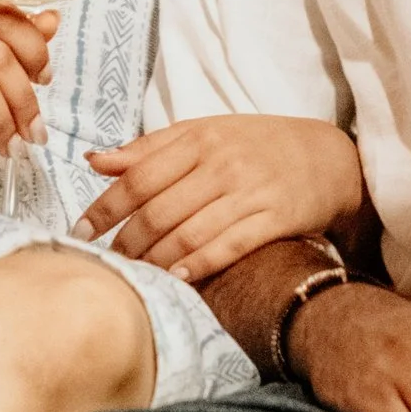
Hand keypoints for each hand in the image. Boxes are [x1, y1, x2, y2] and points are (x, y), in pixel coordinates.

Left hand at [77, 116, 364, 282]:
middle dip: (126, 242)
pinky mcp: (276, 218)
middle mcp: (222, 163)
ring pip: (189, 231)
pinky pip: (229, 246)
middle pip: (159, 209)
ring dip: (155, 259)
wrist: (330, 158)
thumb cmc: (258, 146)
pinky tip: (177, 278)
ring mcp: (250, 191)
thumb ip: (150, 149)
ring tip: (134, 276)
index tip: (80, 231)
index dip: (105, 207)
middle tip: (107, 263)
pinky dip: (199, 265)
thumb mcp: (205, 133)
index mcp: (199, 138)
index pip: (138, 176)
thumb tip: (95, 160)